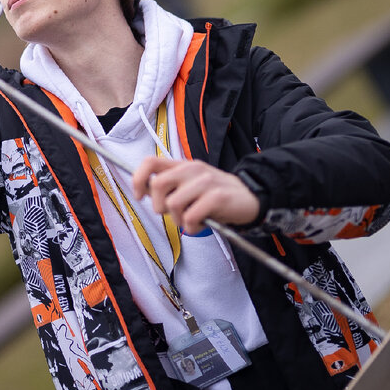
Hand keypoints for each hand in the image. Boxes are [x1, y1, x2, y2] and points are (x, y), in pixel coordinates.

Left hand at [131, 158, 259, 234]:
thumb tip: (143, 191)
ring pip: (173, 204)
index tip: (139, 195)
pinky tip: (200, 224)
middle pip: (157, 185)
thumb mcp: (190, 185)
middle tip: (174, 214)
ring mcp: (205, 182)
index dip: (138, 179)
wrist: (251, 197)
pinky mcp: (218, 197)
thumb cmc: (215, 195)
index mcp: (182, 165)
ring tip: (190, 221)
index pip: (150, 162)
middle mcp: (192, 169)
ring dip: (178, 220)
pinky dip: (191, 227)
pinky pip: (191, 217)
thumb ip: (170, 185)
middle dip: (159, 206)